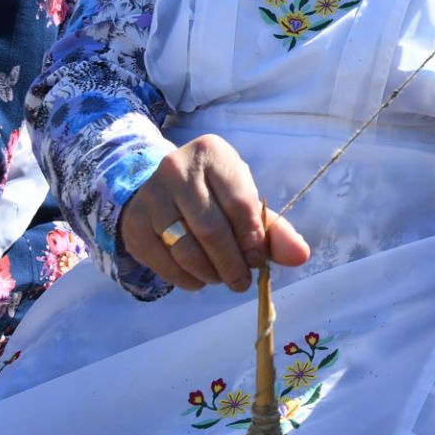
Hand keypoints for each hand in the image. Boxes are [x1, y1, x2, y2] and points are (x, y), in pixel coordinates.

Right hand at [117, 134, 310, 292]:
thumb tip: (301, 256)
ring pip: (185, 249)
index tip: (259, 260)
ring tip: (222, 278)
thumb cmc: (213, 193)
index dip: (253, 238)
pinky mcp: (134, 224)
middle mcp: (175, 169)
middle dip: (232, 264)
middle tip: (242, 281)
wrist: (160, 188)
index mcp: (212, 153)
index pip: (240, 203)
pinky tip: (200, 277)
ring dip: (210, 273)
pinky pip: (164, 264)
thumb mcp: (243, 199)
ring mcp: (150, 196)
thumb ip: (273, 228)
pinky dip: (187, 279)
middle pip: (210, 229)